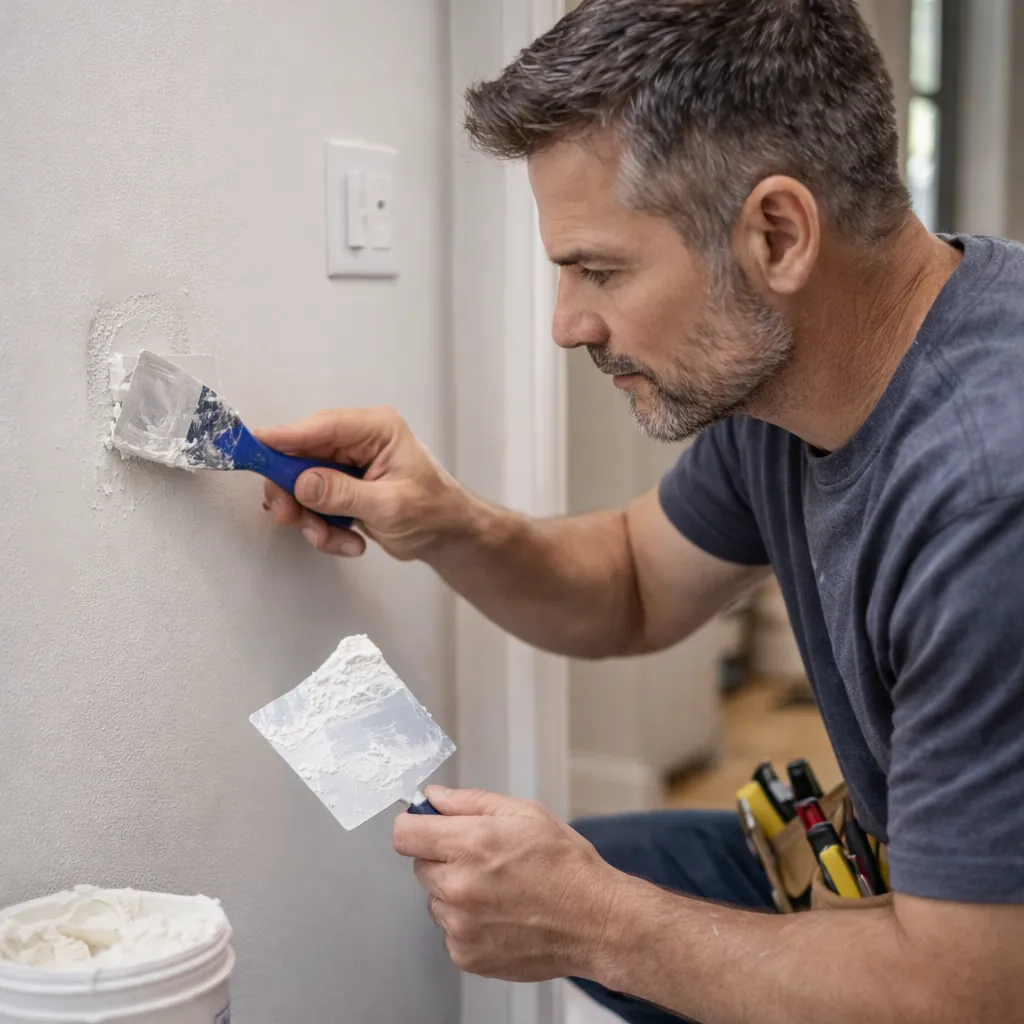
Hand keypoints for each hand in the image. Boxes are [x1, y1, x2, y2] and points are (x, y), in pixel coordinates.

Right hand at [256, 407, 469, 558]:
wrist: (449, 537)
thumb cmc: (434, 513)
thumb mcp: (390, 506)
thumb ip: (344, 495)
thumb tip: (302, 483)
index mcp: (376, 429)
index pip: (322, 426)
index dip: (285, 438)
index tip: (254, 448)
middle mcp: (358, 441)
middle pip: (301, 456)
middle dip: (295, 493)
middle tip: (294, 519)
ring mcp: (347, 465)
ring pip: (302, 485)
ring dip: (312, 519)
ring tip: (338, 541)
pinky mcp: (340, 487)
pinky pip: (313, 505)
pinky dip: (323, 528)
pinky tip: (350, 542)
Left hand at [393, 786, 622, 980]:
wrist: (595, 921)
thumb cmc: (567, 867)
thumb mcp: (525, 813)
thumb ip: (470, 802)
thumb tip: (435, 798)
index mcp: (471, 845)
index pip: (405, 833)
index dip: (415, 824)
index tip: (425, 825)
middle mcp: (459, 887)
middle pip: (419, 865)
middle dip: (442, 857)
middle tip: (481, 858)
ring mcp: (461, 926)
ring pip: (435, 900)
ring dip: (454, 892)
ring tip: (497, 889)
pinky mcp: (467, 955)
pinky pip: (449, 931)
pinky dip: (467, 923)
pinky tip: (500, 914)